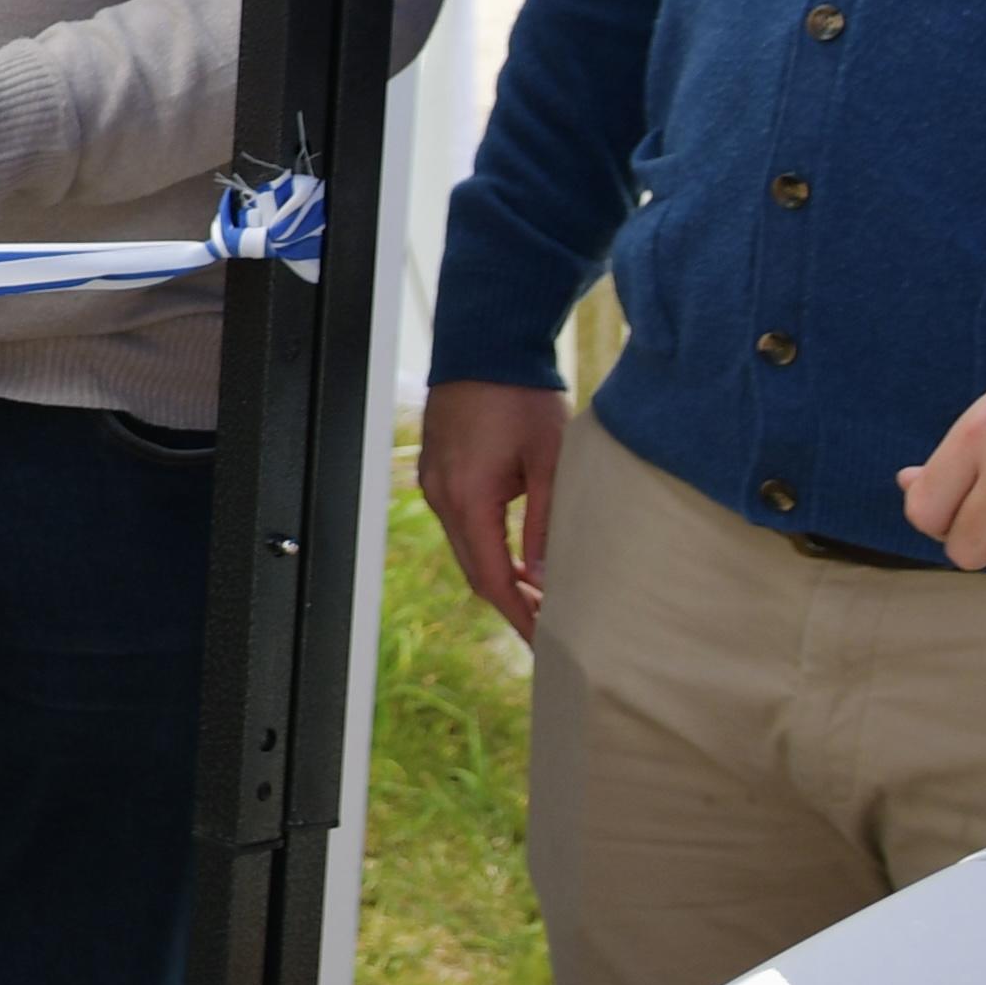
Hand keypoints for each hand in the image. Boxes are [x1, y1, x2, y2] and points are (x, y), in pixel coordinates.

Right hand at [415, 378, 564, 640]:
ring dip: (500, 575)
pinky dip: (487, 547)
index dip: (520, 614)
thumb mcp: (550, 461)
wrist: (486, 343)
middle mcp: (441, 495)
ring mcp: (434, 483)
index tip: (546, 641)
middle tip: (551, 627)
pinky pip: (460, 524)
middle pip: (473, 570)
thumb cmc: (522, 395)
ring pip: (466, 549)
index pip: (491, 577)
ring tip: (542, 595)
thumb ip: (547, 523)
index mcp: (468, 497)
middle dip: (512, 602)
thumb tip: (546, 577)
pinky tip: (518, 555)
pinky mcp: (438, 471)